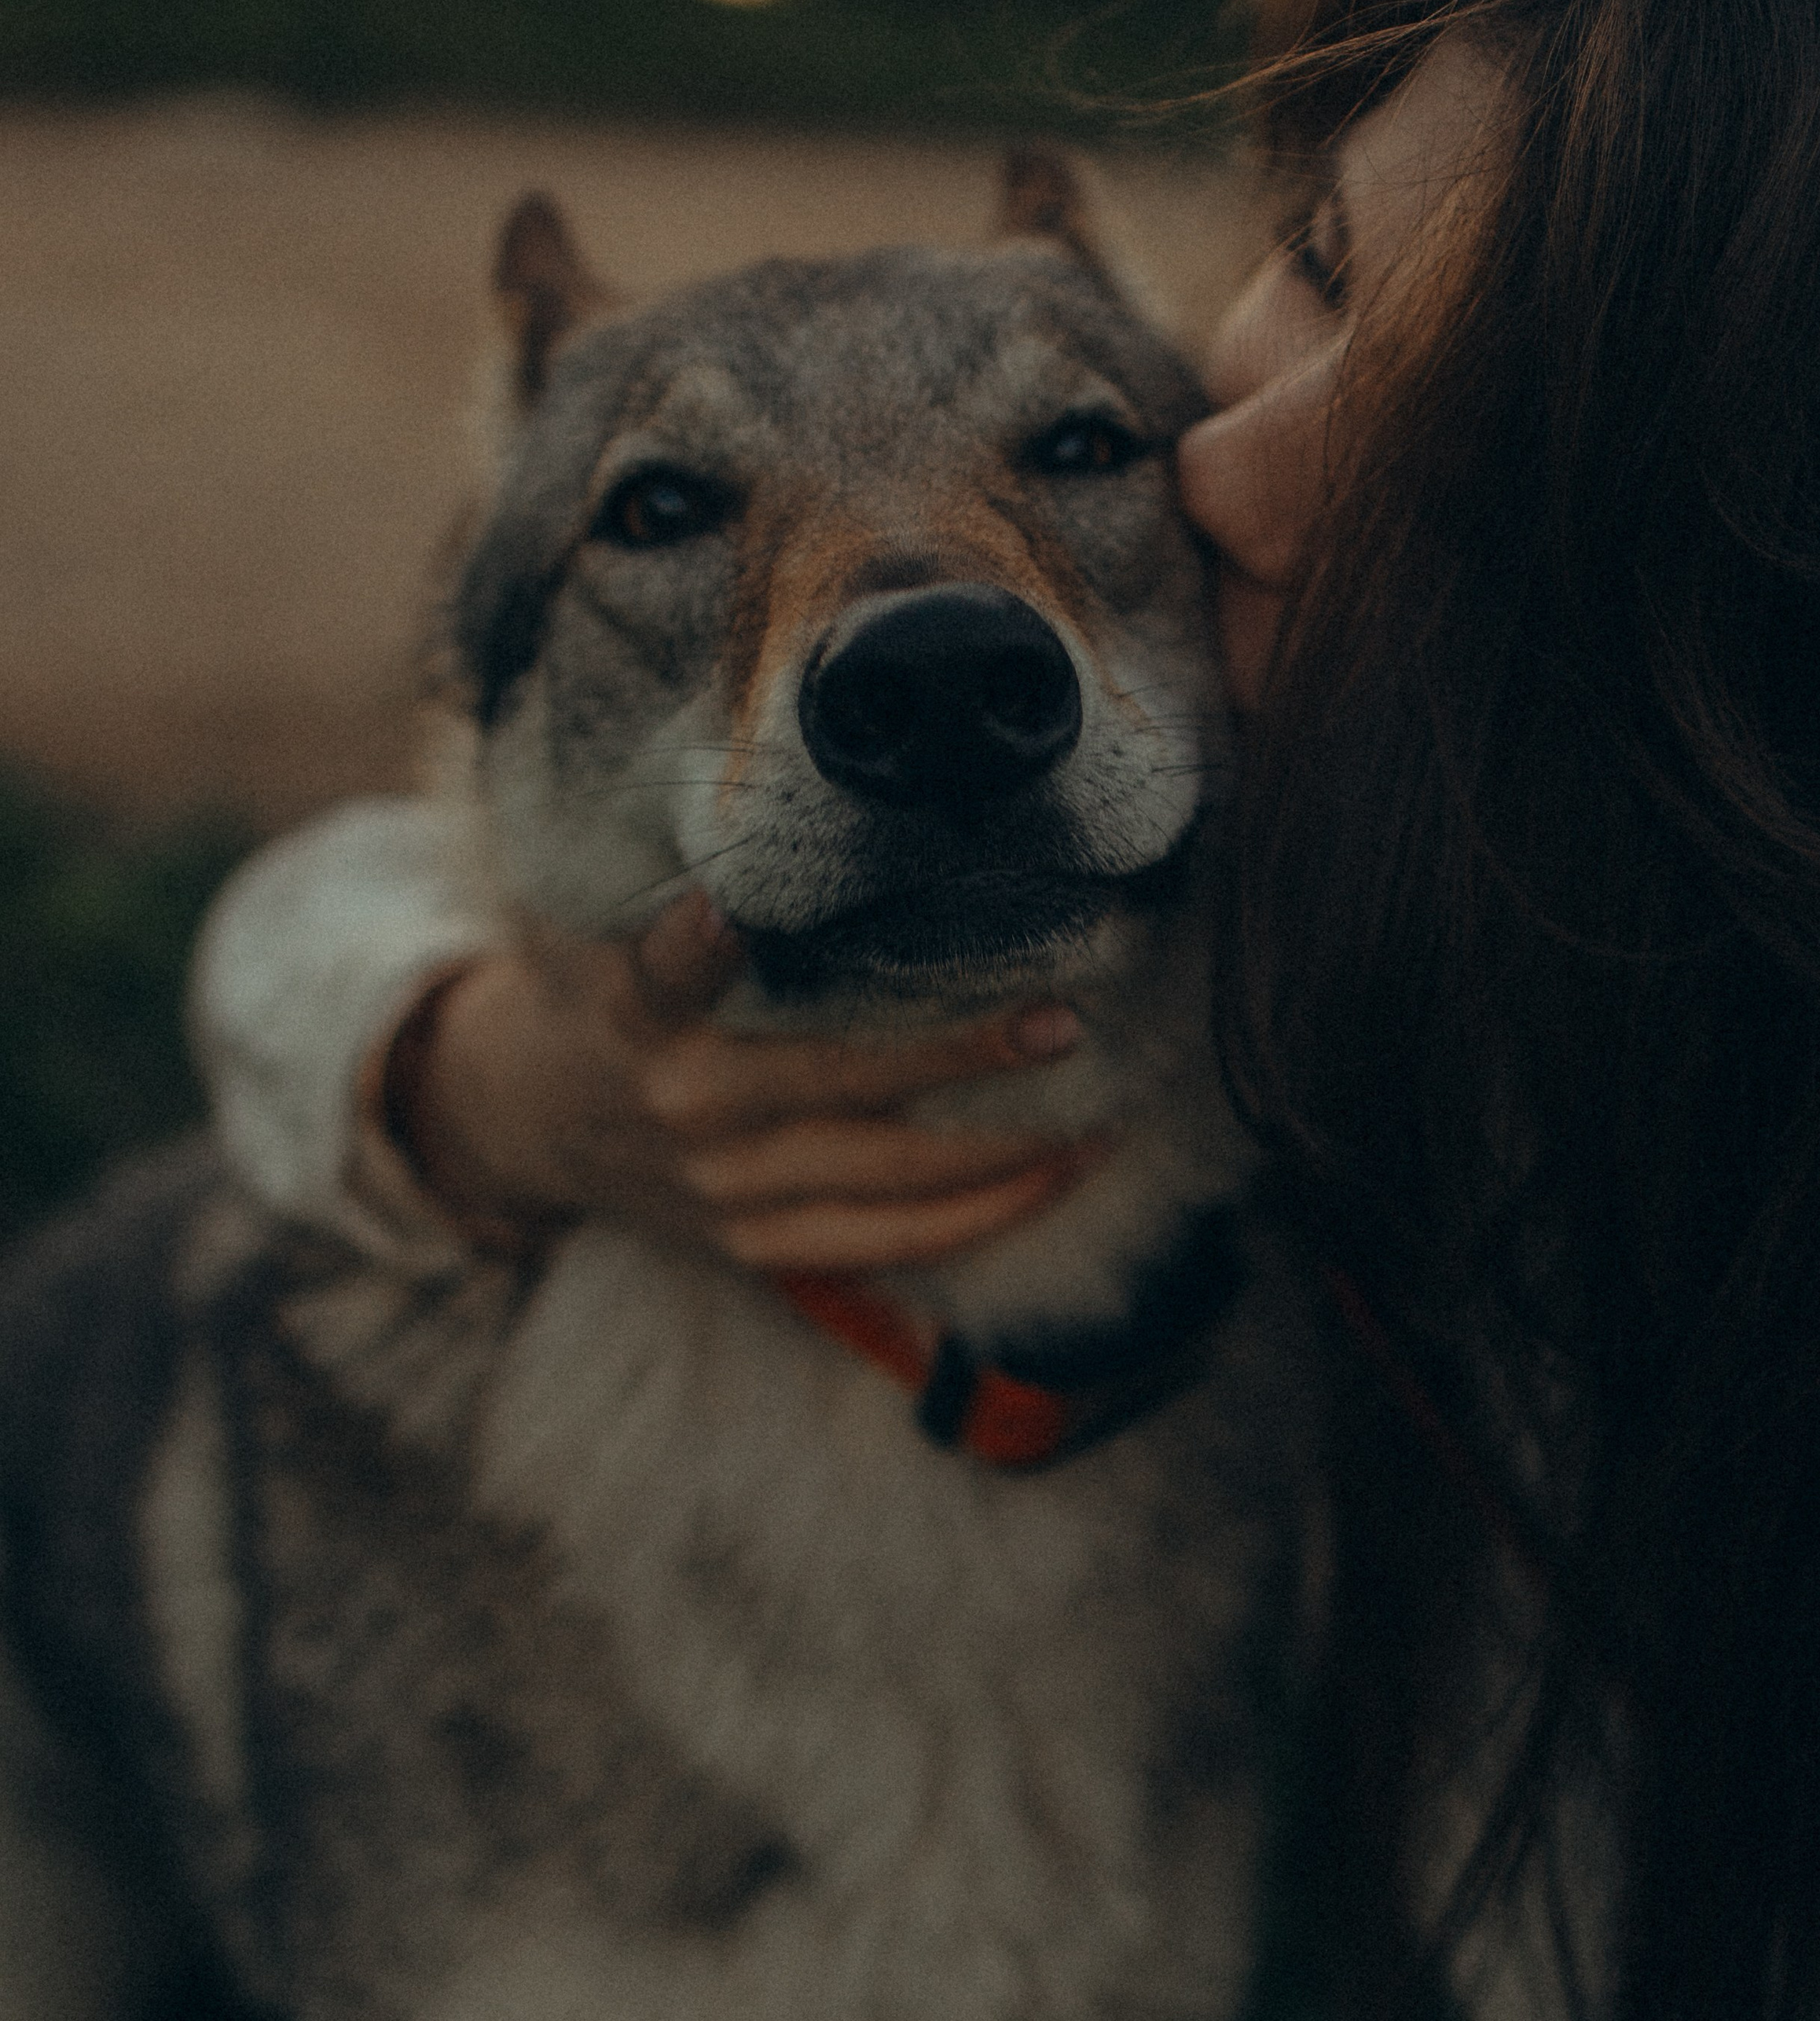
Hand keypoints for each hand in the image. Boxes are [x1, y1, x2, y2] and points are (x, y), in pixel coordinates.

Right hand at [385, 892, 1091, 1270]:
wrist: (520, 1123)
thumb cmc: (595, 989)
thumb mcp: (597, 915)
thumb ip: (672, 869)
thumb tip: (784, 774)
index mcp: (637, 1011)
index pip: (666, 972)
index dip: (697, 942)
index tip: (730, 905)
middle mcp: (685, 1106)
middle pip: (838, 1085)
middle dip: (962, 1057)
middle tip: (1062, 1021)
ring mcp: (723, 1188)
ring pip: (886, 1183)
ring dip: (1003, 1157)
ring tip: (1098, 1122)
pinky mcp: (750, 1244)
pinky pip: (883, 1246)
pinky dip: (976, 1221)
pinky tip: (1053, 1178)